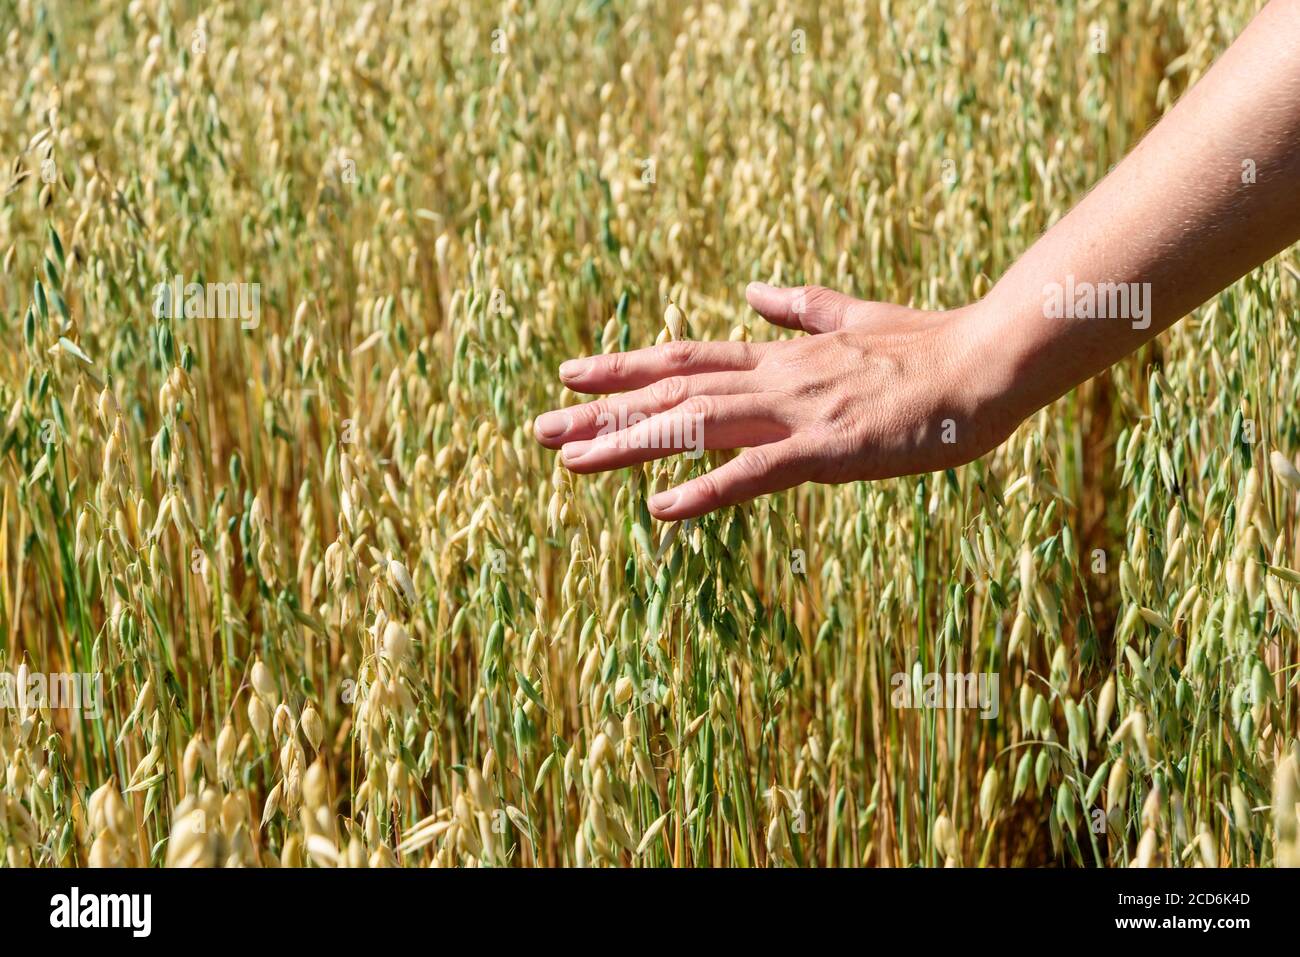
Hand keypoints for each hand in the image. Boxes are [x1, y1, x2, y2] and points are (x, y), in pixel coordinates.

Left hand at [533, 283, 1017, 520]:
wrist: (988, 361)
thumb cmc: (930, 346)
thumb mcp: (855, 317)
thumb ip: (800, 308)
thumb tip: (752, 292)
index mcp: (780, 356)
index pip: (685, 358)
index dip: (625, 367)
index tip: (572, 373)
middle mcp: (775, 379)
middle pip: (672, 392)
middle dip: (602, 412)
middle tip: (539, 428)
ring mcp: (798, 412)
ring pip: (696, 425)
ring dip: (629, 444)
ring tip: (569, 460)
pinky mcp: (829, 448)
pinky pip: (755, 473)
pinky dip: (705, 490)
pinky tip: (660, 510)